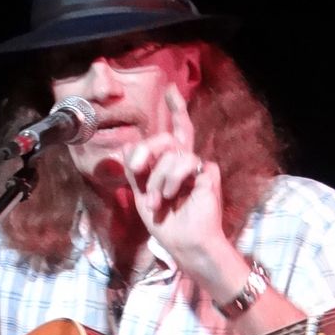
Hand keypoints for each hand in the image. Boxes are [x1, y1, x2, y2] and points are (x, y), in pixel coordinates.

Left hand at [120, 85, 229, 268]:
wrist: (185, 245)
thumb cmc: (165, 225)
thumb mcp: (142, 196)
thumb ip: (135, 170)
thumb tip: (126, 145)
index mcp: (171, 165)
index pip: (174, 131)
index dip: (176, 108)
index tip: (171, 88)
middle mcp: (186, 163)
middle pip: (169, 137)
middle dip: (148, 150)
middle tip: (137, 168)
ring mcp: (198, 169)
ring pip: (173, 153)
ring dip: (158, 178)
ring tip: (158, 200)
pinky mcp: (208, 176)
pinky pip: (188, 162)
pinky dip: (174, 179)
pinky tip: (172, 196)